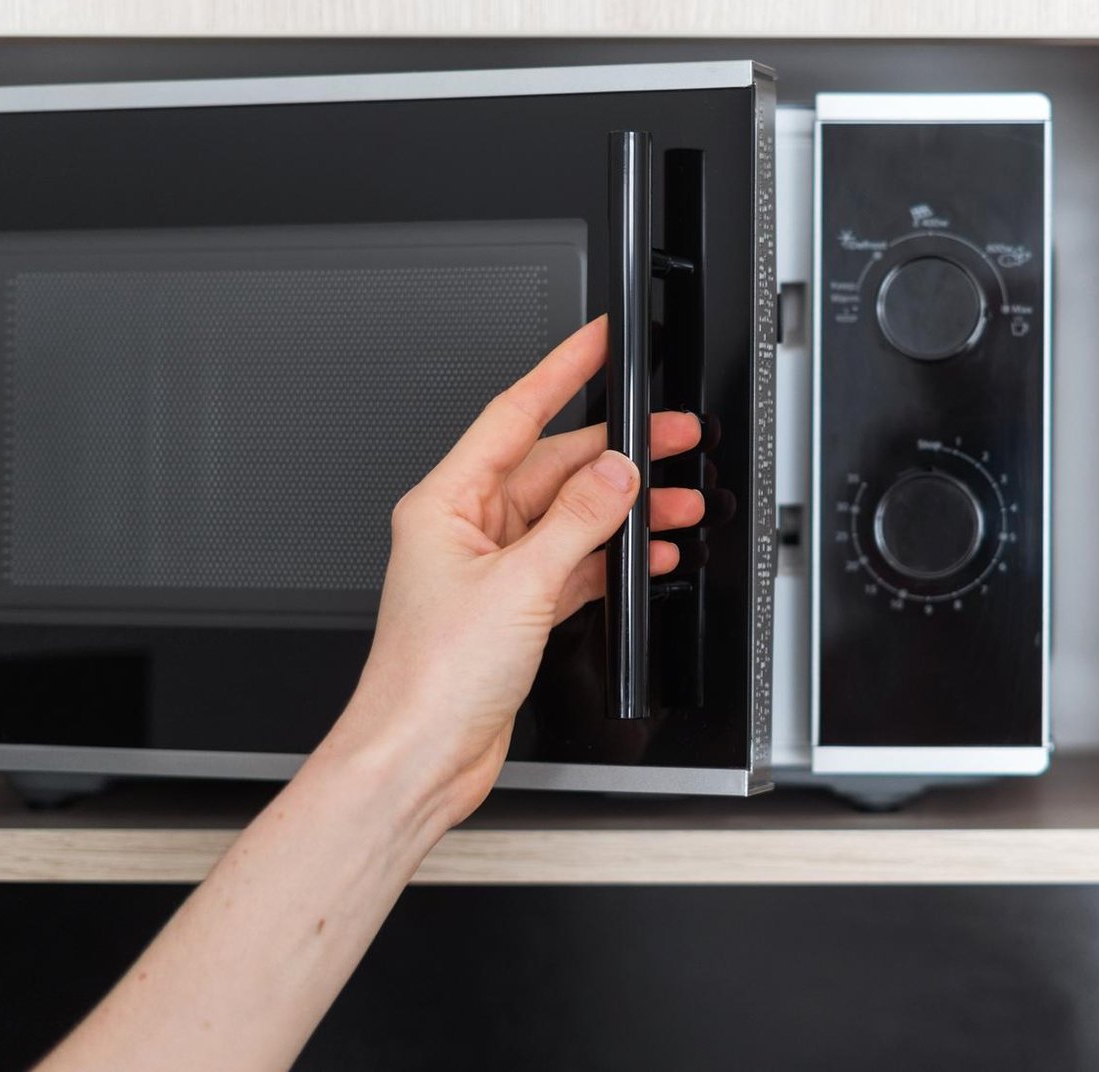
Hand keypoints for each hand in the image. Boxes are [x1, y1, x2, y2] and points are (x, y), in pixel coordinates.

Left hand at [326, 316, 704, 825]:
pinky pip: (575, 563)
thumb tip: (617, 473)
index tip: (598, 341)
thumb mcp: (519, 585)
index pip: (513, 415)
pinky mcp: (515, 608)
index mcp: (447, 504)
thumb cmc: (431, 678)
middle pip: (556, 468)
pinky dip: (614, 560)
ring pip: (572, 517)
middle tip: (673, 435)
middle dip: (619, 455)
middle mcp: (467, 529)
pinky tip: (650, 559)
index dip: (560, 372)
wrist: (418, 757)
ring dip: (626, 513)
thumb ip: (576, 522)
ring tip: (680, 504)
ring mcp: (493, 569)